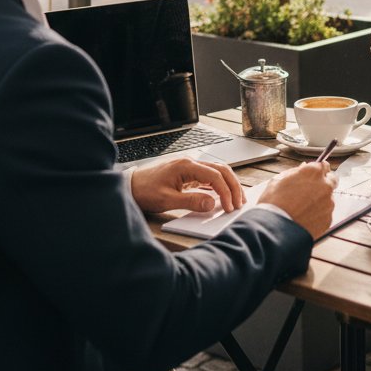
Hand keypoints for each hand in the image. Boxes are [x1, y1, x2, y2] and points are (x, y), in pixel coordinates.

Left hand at [130, 158, 245, 214]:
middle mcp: (191, 163)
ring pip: (217, 172)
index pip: (215, 176)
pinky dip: (219, 186)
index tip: (230, 206)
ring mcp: (190, 168)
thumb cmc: (145, 191)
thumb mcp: (166, 200)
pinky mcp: (188, 175)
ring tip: (236, 200)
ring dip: (228, 185)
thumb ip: (190, 201)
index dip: (226, 191)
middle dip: (233, 186)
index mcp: (186, 166)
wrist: (130, 186)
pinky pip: (209, 178)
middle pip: (221, 170)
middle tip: (240, 203)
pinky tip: (223, 196)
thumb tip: (212, 203)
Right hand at [258, 162, 337, 239]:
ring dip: (320, 200)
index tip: (316, 174)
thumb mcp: (279, 179)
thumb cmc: (274, 203)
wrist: (275, 229)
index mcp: (313, 172)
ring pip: (328, 198)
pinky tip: (305, 218)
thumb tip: (303, 168)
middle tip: (312, 190)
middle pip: (332, 180)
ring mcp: (328, 203)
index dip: (318, 170)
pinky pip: (326, 213)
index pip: (323, 165)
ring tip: (303, 208)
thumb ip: (295, 172)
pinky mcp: (328, 219)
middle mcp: (325, 186)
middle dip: (325, 182)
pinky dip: (319, 214)